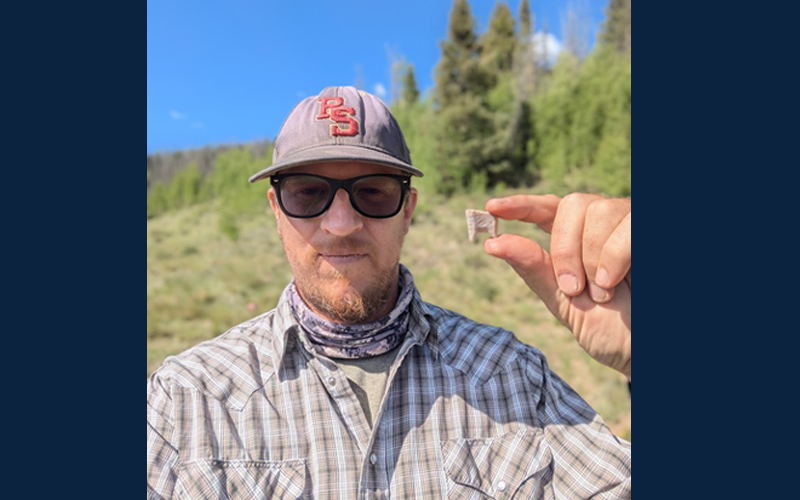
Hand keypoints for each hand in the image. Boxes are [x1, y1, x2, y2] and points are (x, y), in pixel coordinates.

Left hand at [484, 194, 630, 378]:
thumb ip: (534, 270)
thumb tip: (492, 243)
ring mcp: (630, 225)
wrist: (646, 352)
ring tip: (604, 292)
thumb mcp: (565, 303)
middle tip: (573, 288)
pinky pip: (628, 226)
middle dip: (565, 248)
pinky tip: (616, 282)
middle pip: (572, 204)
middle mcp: (604, 225)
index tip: (491, 208)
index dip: (521, 204)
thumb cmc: (611, 331)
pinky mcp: (651, 231)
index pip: (546, 208)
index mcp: (577, 240)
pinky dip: (615, 257)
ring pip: (600, 210)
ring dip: (594, 258)